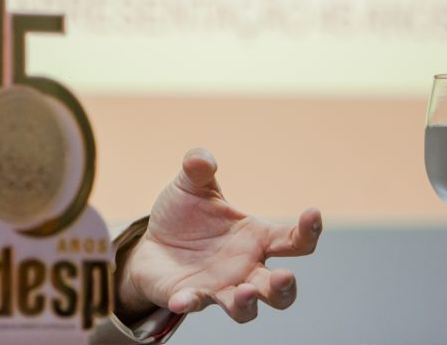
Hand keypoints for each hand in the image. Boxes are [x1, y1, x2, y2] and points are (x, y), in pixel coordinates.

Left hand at [116, 148, 321, 322]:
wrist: (153, 243)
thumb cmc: (185, 215)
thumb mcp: (190, 186)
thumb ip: (198, 168)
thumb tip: (201, 158)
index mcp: (256, 238)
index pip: (294, 240)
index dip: (309, 230)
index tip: (313, 213)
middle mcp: (246, 268)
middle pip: (279, 289)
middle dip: (285, 287)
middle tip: (284, 276)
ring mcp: (221, 287)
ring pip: (246, 308)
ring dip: (248, 304)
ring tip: (246, 292)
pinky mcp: (192, 297)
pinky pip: (195, 304)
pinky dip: (189, 303)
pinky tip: (180, 299)